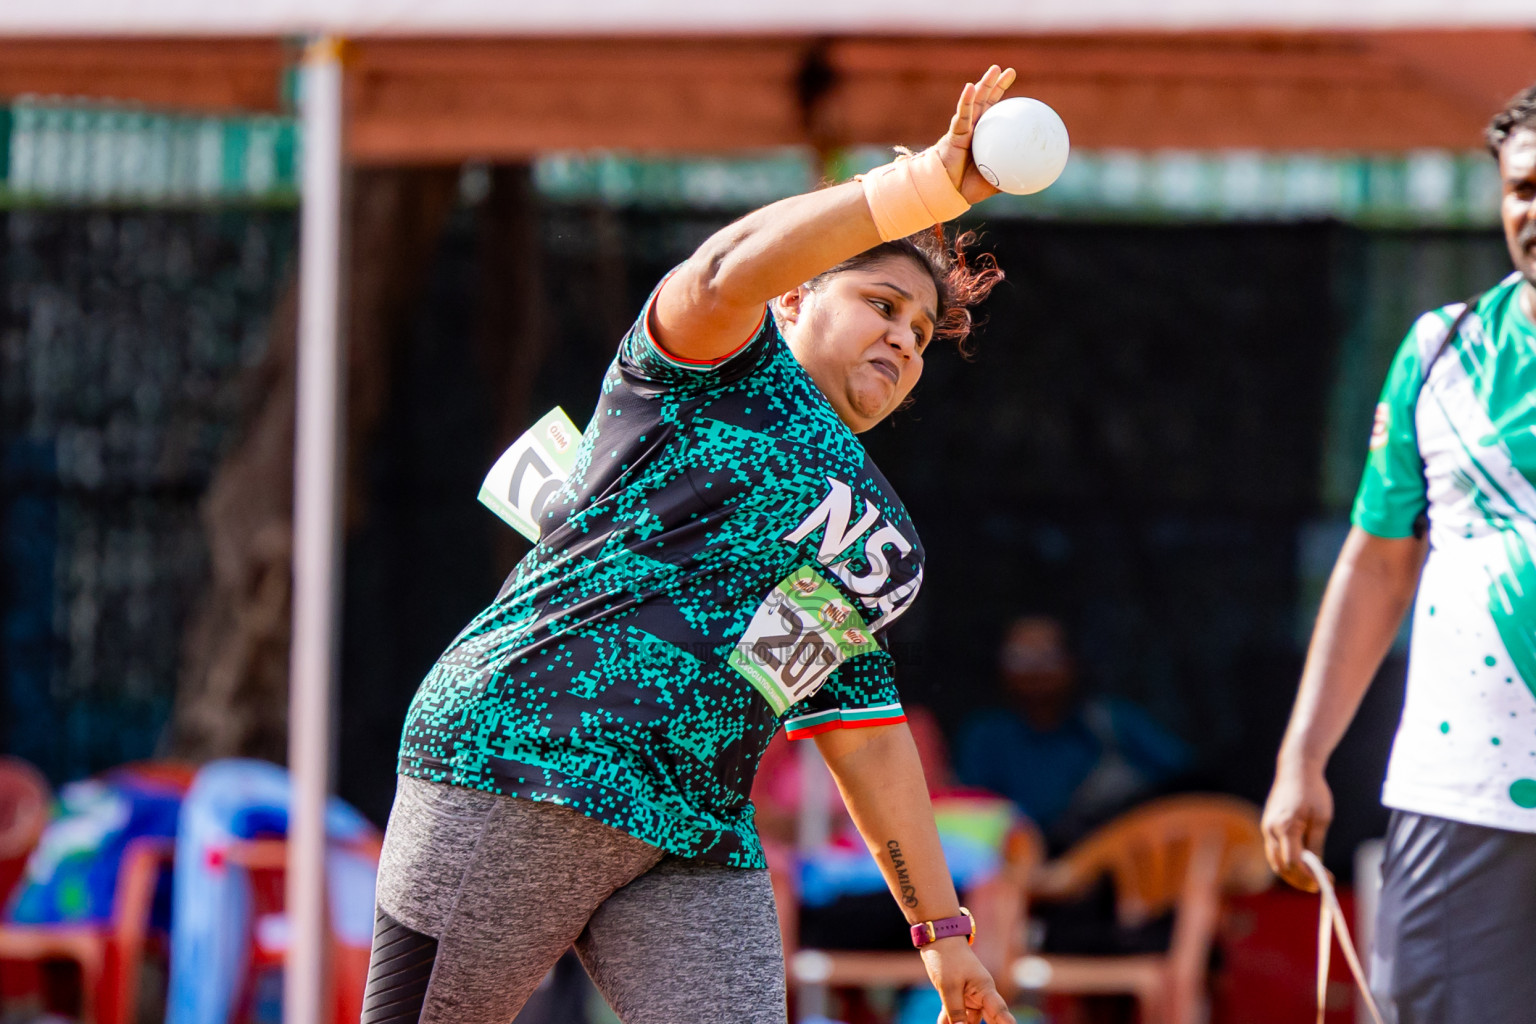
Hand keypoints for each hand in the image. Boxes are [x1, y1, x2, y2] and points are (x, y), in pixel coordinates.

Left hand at [919, 936, 1016, 1023]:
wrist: (937, 939)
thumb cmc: (947, 958)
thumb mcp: (948, 986)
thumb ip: (955, 1010)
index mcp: (985, 989)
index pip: (1000, 1011)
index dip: (1007, 1023)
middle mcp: (981, 994)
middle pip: (989, 1019)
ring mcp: (971, 996)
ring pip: (969, 1019)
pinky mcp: (959, 996)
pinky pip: (957, 1014)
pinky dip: (950, 1020)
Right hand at [933, 64, 1017, 204]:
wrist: (948, 193)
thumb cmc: (967, 188)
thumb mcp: (996, 181)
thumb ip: (1011, 176)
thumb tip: (1033, 177)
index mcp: (983, 136)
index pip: (996, 112)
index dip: (1004, 99)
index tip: (1017, 91)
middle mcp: (973, 128)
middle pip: (986, 100)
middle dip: (995, 84)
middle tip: (1009, 71)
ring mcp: (963, 128)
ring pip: (975, 101)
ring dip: (984, 84)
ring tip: (994, 70)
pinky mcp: (954, 133)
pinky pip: (962, 114)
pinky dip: (966, 100)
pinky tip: (970, 87)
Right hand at [1261, 758, 1332, 891]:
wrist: (1295, 769)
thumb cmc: (1312, 791)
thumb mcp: (1322, 819)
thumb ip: (1316, 844)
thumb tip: (1317, 867)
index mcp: (1285, 827)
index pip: (1293, 863)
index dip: (1309, 876)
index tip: (1326, 882)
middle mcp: (1270, 830)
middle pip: (1281, 867)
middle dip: (1300, 880)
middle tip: (1320, 885)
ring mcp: (1266, 828)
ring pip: (1275, 862)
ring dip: (1292, 874)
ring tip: (1313, 878)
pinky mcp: (1267, 826)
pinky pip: (1274, 852)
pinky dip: (1286, 862)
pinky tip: (1303, 864)